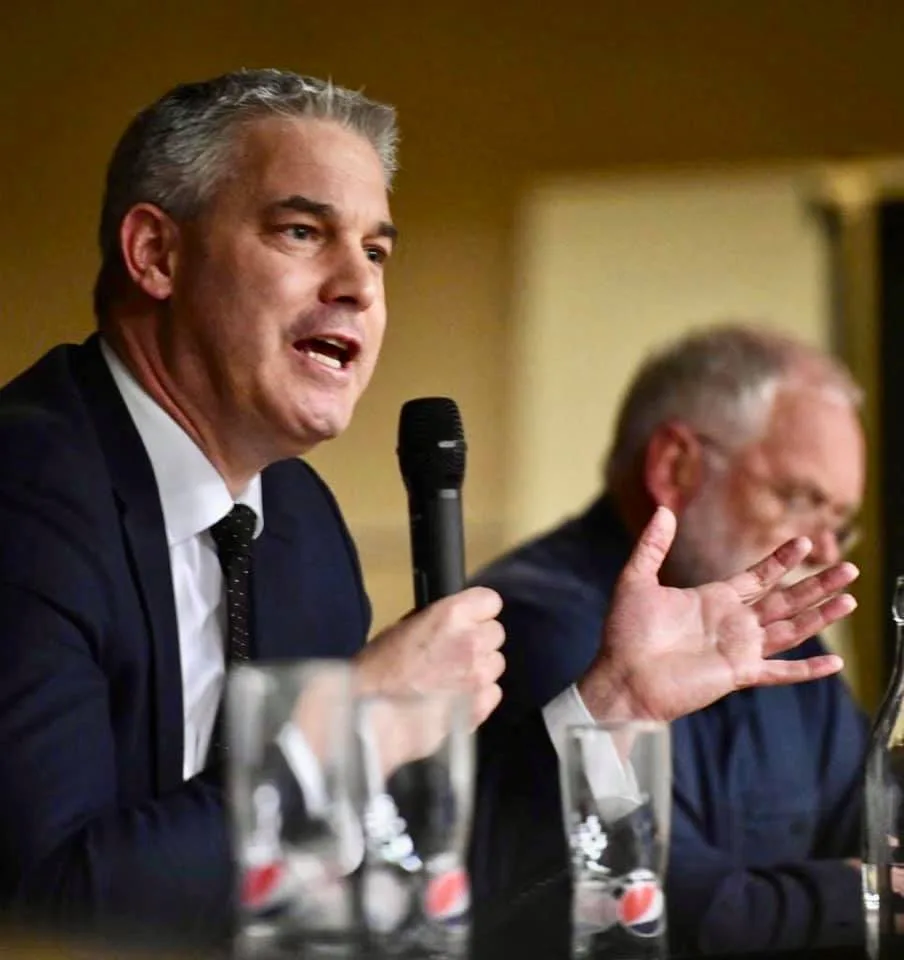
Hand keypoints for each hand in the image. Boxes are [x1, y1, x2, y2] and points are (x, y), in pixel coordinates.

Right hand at [354, 586, 505, 730]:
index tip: (468, 620)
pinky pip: (492, 693)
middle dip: (479, 641)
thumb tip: (453, 624)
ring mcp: (480, 676)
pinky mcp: (481, 706)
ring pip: (495, 664)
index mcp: (453, 615)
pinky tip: (456, 700)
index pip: (490, 601)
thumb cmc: (379, 668)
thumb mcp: (405, 627)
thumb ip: (439, 621)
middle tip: (455, 653)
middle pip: (495, 633)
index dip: (478, 611)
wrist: (371, 714)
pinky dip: (479, 696)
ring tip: (453, 679)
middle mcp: (473, 641)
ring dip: (479, 668)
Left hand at [577, 506, 858, 722]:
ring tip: (850, 599)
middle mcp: (733, 622)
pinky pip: (779, 671)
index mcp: (713, 599)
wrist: (620, 677)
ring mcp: (739, 648)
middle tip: (849, 568)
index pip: (759, 576)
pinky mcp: (738, 673)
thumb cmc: (625, 633)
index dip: (781, 560)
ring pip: (791, 629)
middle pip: (785, 599)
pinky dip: (806, 669)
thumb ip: (652, 546)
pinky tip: (833, 663)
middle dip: (816, 584)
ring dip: (820, 616)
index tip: (804, 542)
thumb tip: (663, 510)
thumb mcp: (636, 580)